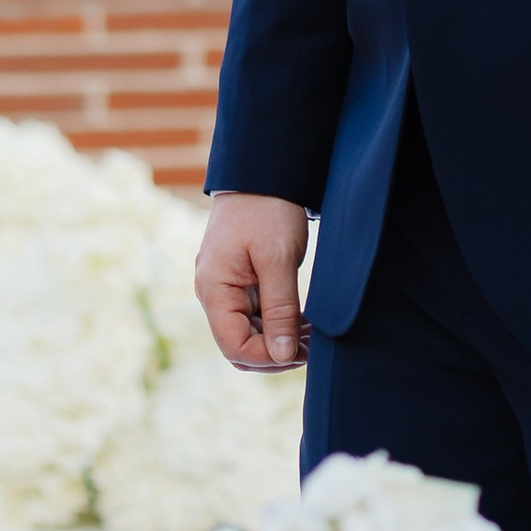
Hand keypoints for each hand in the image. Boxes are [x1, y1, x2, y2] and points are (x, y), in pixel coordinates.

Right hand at [197, 191, 312, 370]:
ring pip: (251, 335)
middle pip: (240, 347)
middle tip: (314, 347)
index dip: (268, 358)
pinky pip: (257, 318)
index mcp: (214, 290)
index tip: (303, 352)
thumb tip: (282, 356)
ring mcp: (227, 290)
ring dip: (281, 341)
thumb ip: (279, 310)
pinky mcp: (242, 284)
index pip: (234, 347)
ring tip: (316, 335)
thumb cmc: (267, 210)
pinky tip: (306, 323)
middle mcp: (214, 294)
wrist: (263, 173)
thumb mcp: (277, 260)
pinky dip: (280, 325)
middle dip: (276, 355)